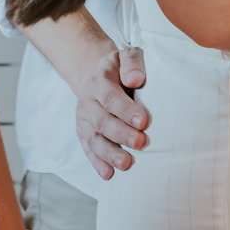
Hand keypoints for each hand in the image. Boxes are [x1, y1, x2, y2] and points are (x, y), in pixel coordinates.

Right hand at [76, 46, 150, 179]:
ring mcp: (85, 120)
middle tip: (141, 143)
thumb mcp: (128, 55)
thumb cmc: (123, 67)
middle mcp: (88, 102)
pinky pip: (89, 150)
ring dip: (110, 154)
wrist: (103, 75)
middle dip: (122, 134)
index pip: (110, 97)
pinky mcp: (85, 134)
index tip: (144, 121)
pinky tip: (109, 174)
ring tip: (126, 164)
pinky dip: (98, 163)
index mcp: (99, 82)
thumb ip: (132, 63)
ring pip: (94, 139)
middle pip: (103, 121)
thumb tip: (136, 79)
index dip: (126, 110)